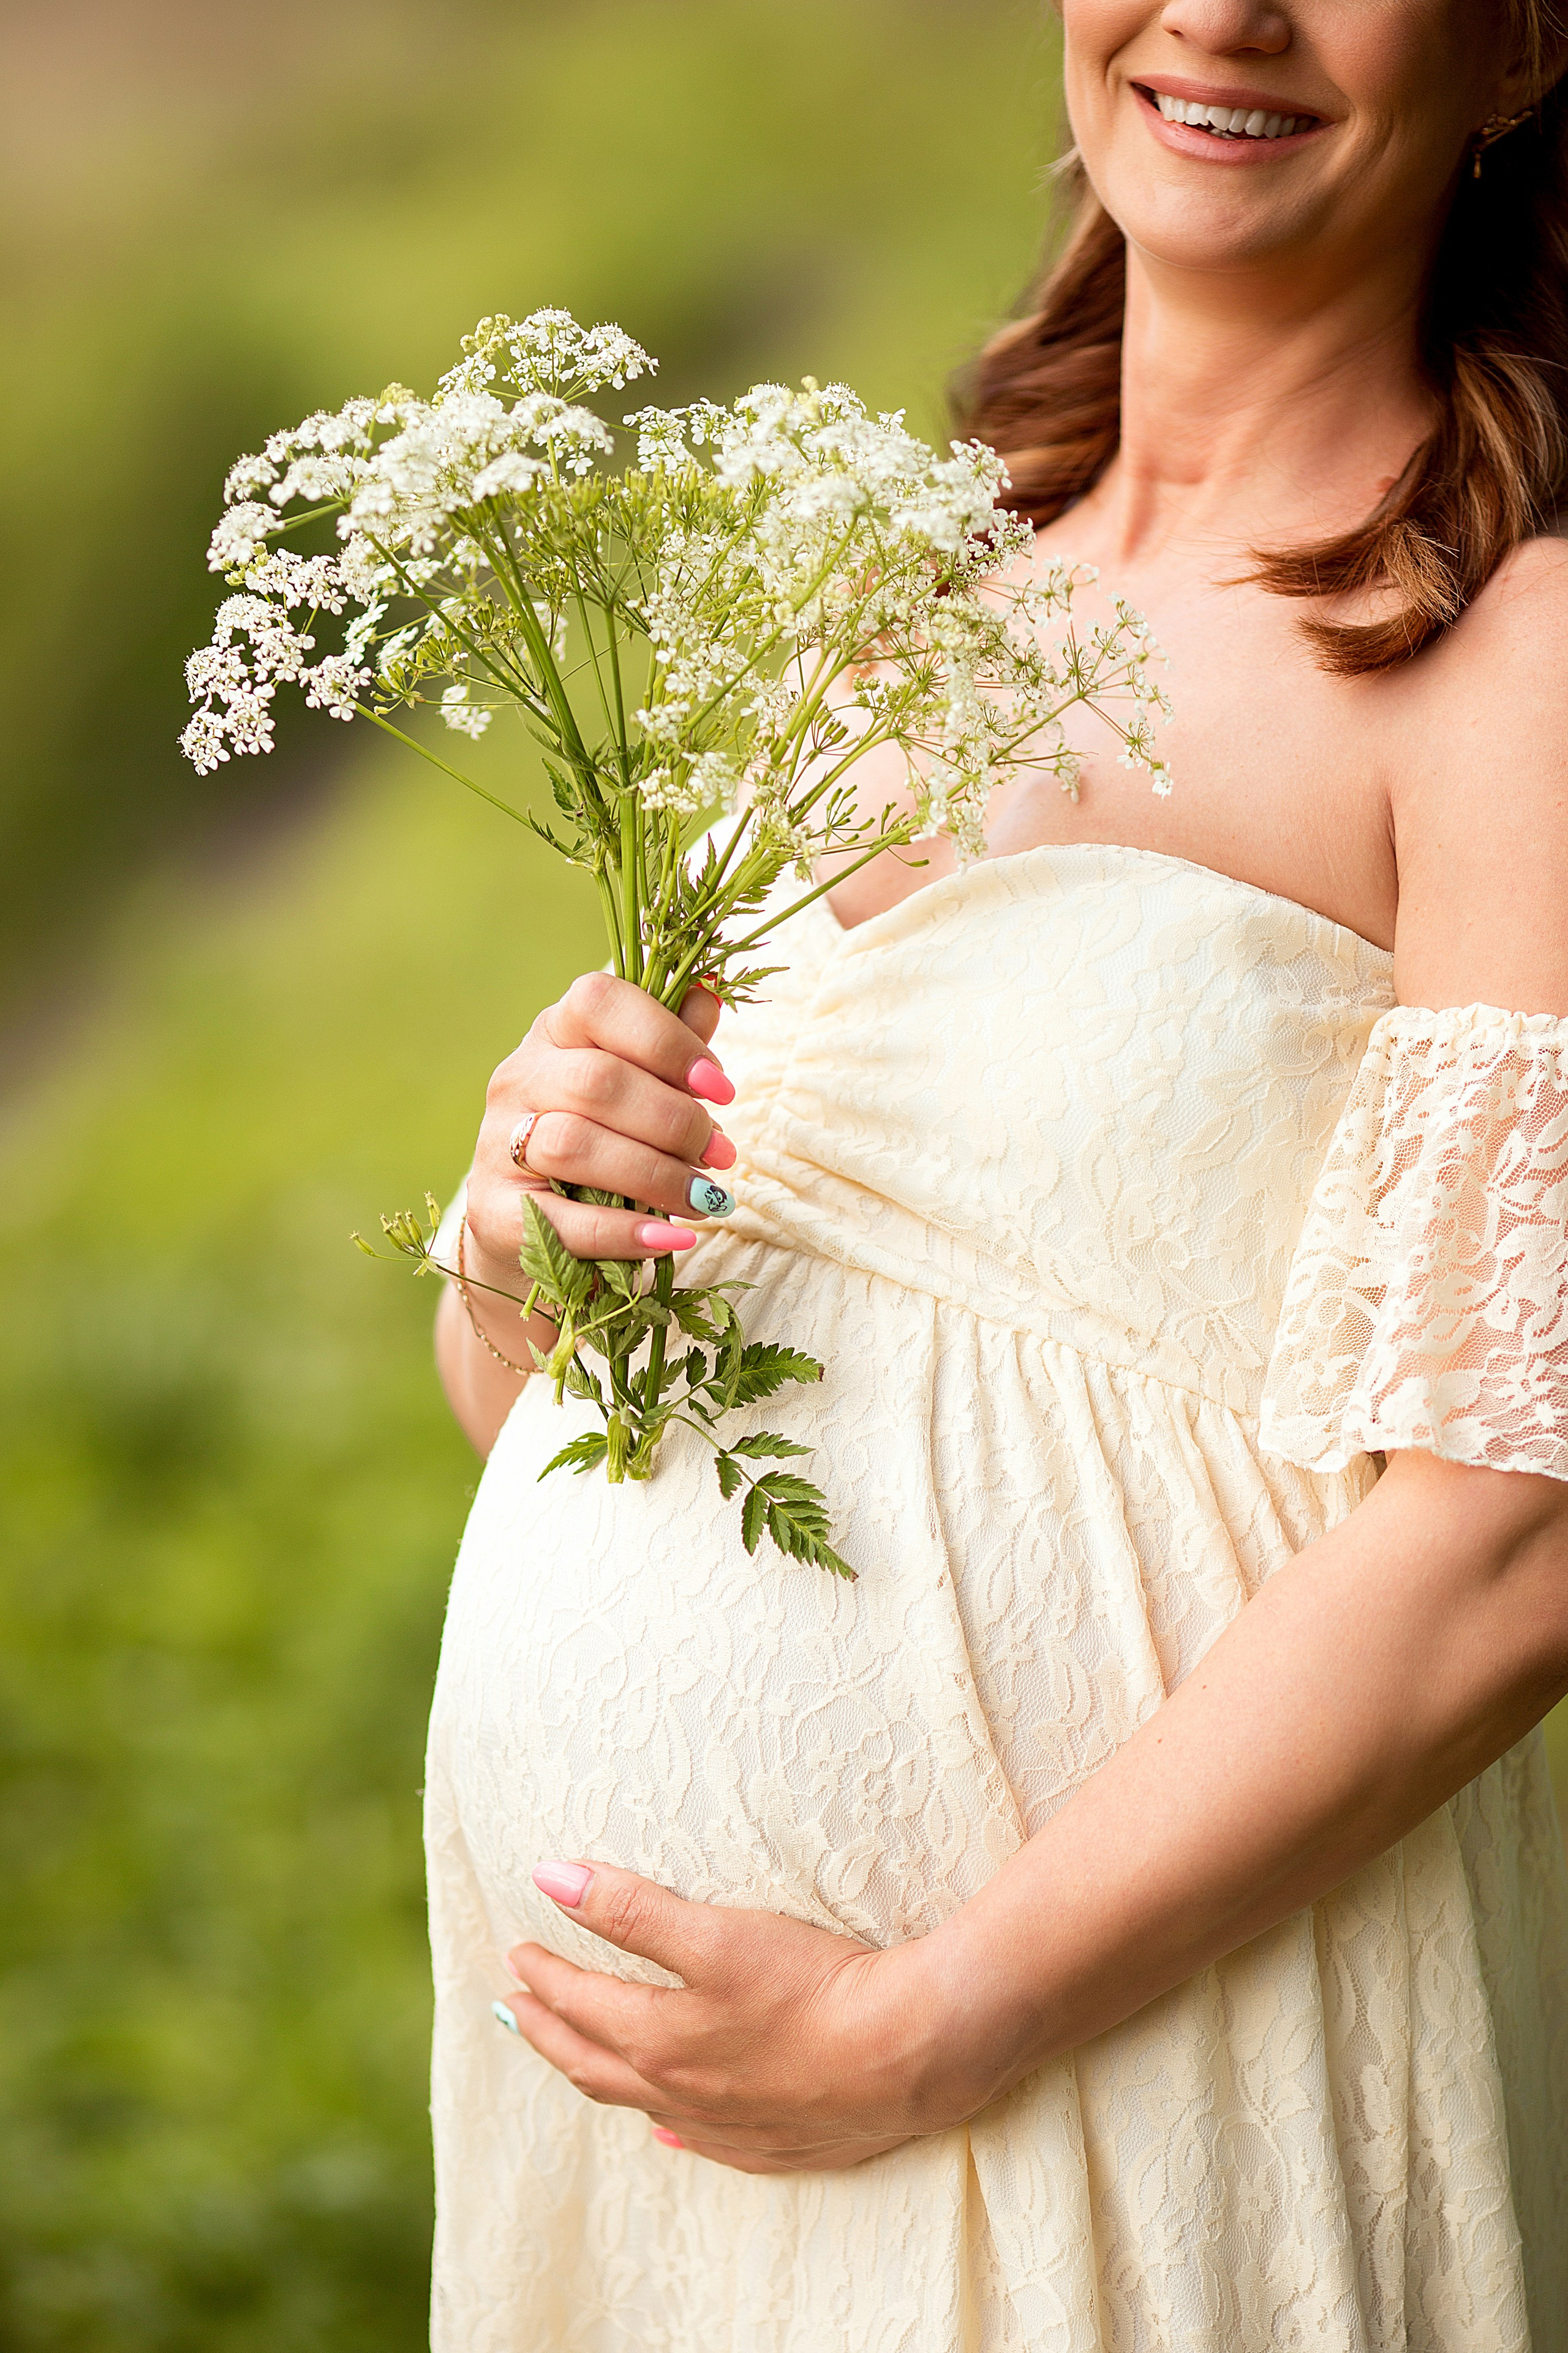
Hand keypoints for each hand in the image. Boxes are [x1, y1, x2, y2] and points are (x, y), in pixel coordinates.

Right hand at [464, 971, 738, 1294]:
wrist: (527, 1226)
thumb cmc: (602, 1139)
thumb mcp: (635, 1084)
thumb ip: (668, 1043)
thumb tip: (709, 994)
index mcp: (554, 1032)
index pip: (599, 1003)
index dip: (667, 1039)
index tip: (720, 1087)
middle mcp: (517, 1079)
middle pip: (596, 1081)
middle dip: (675, 1120)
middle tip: (721, 1154)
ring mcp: (498, 1144)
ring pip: (576, 1145)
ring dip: (657, 1175)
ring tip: (705, 1198)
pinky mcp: (494, 1211)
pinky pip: (561, 1220)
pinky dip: (625, 1231)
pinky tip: (672, 1236)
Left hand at [496, 1861, 969, 2174]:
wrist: (907, 2055)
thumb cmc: (811, 1986)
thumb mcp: (714, 1934)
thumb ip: (628, 1909)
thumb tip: (547, 1878)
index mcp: (658, 2041)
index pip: (579, 2005)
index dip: (543, 1976)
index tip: (514, 1953)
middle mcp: (681, 2093)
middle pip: (593, 2063)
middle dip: (548, 2031)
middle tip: (513, 2009)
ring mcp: (728, 2126)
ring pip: (640, 2104)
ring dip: (596, 2073)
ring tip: (572, 2057)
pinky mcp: (776, 2143)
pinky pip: (701, 2142)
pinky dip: (669, 2127)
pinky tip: (665, 2129)